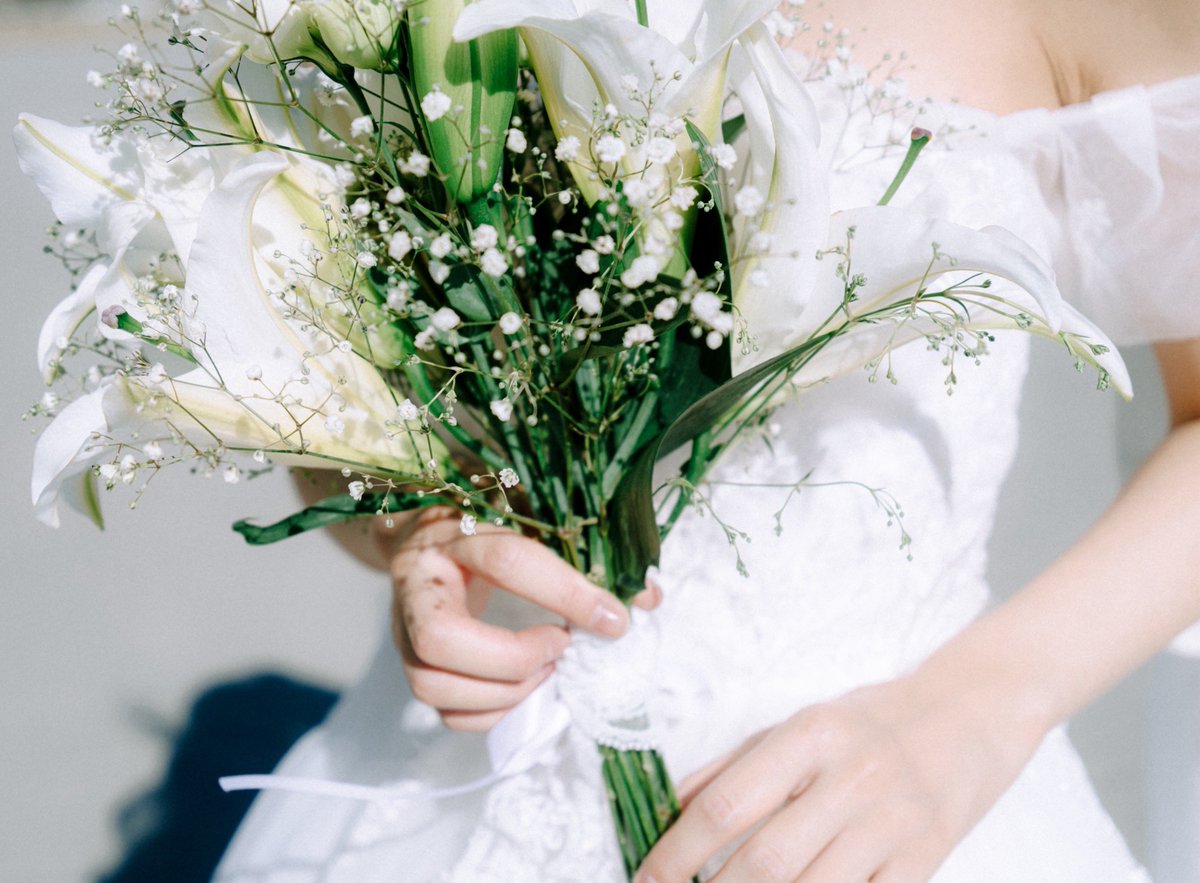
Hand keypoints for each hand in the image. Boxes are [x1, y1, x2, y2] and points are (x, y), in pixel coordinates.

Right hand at [377, 507, 660, 731]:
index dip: (566, 593)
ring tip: (547, 670)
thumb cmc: (486, 532)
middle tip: (560, 649)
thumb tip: (647, 598)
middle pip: (441, 639)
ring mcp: (402, 631)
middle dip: (513, 658)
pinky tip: (525, 688)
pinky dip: (494, 712)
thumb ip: (586, 558)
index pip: (507, 563)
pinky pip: (445, 713)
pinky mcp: (411, 666)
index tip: (613, 619)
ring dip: (506, 692)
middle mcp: (418, 585)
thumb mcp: (527, 527)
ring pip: (433, 685)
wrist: (423, 543)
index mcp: (453, 534)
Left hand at [635, 674, 1041, 882]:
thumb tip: (672, 805)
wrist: (971, 715)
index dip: (677, 851)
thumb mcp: (798, 723)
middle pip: (764, 862)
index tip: (649, 876)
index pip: (727, 805)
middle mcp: (851, 779)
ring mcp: (892, 825)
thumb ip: (733, 764)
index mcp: (809, 736)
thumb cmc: (871, 720)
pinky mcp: (925, 861)